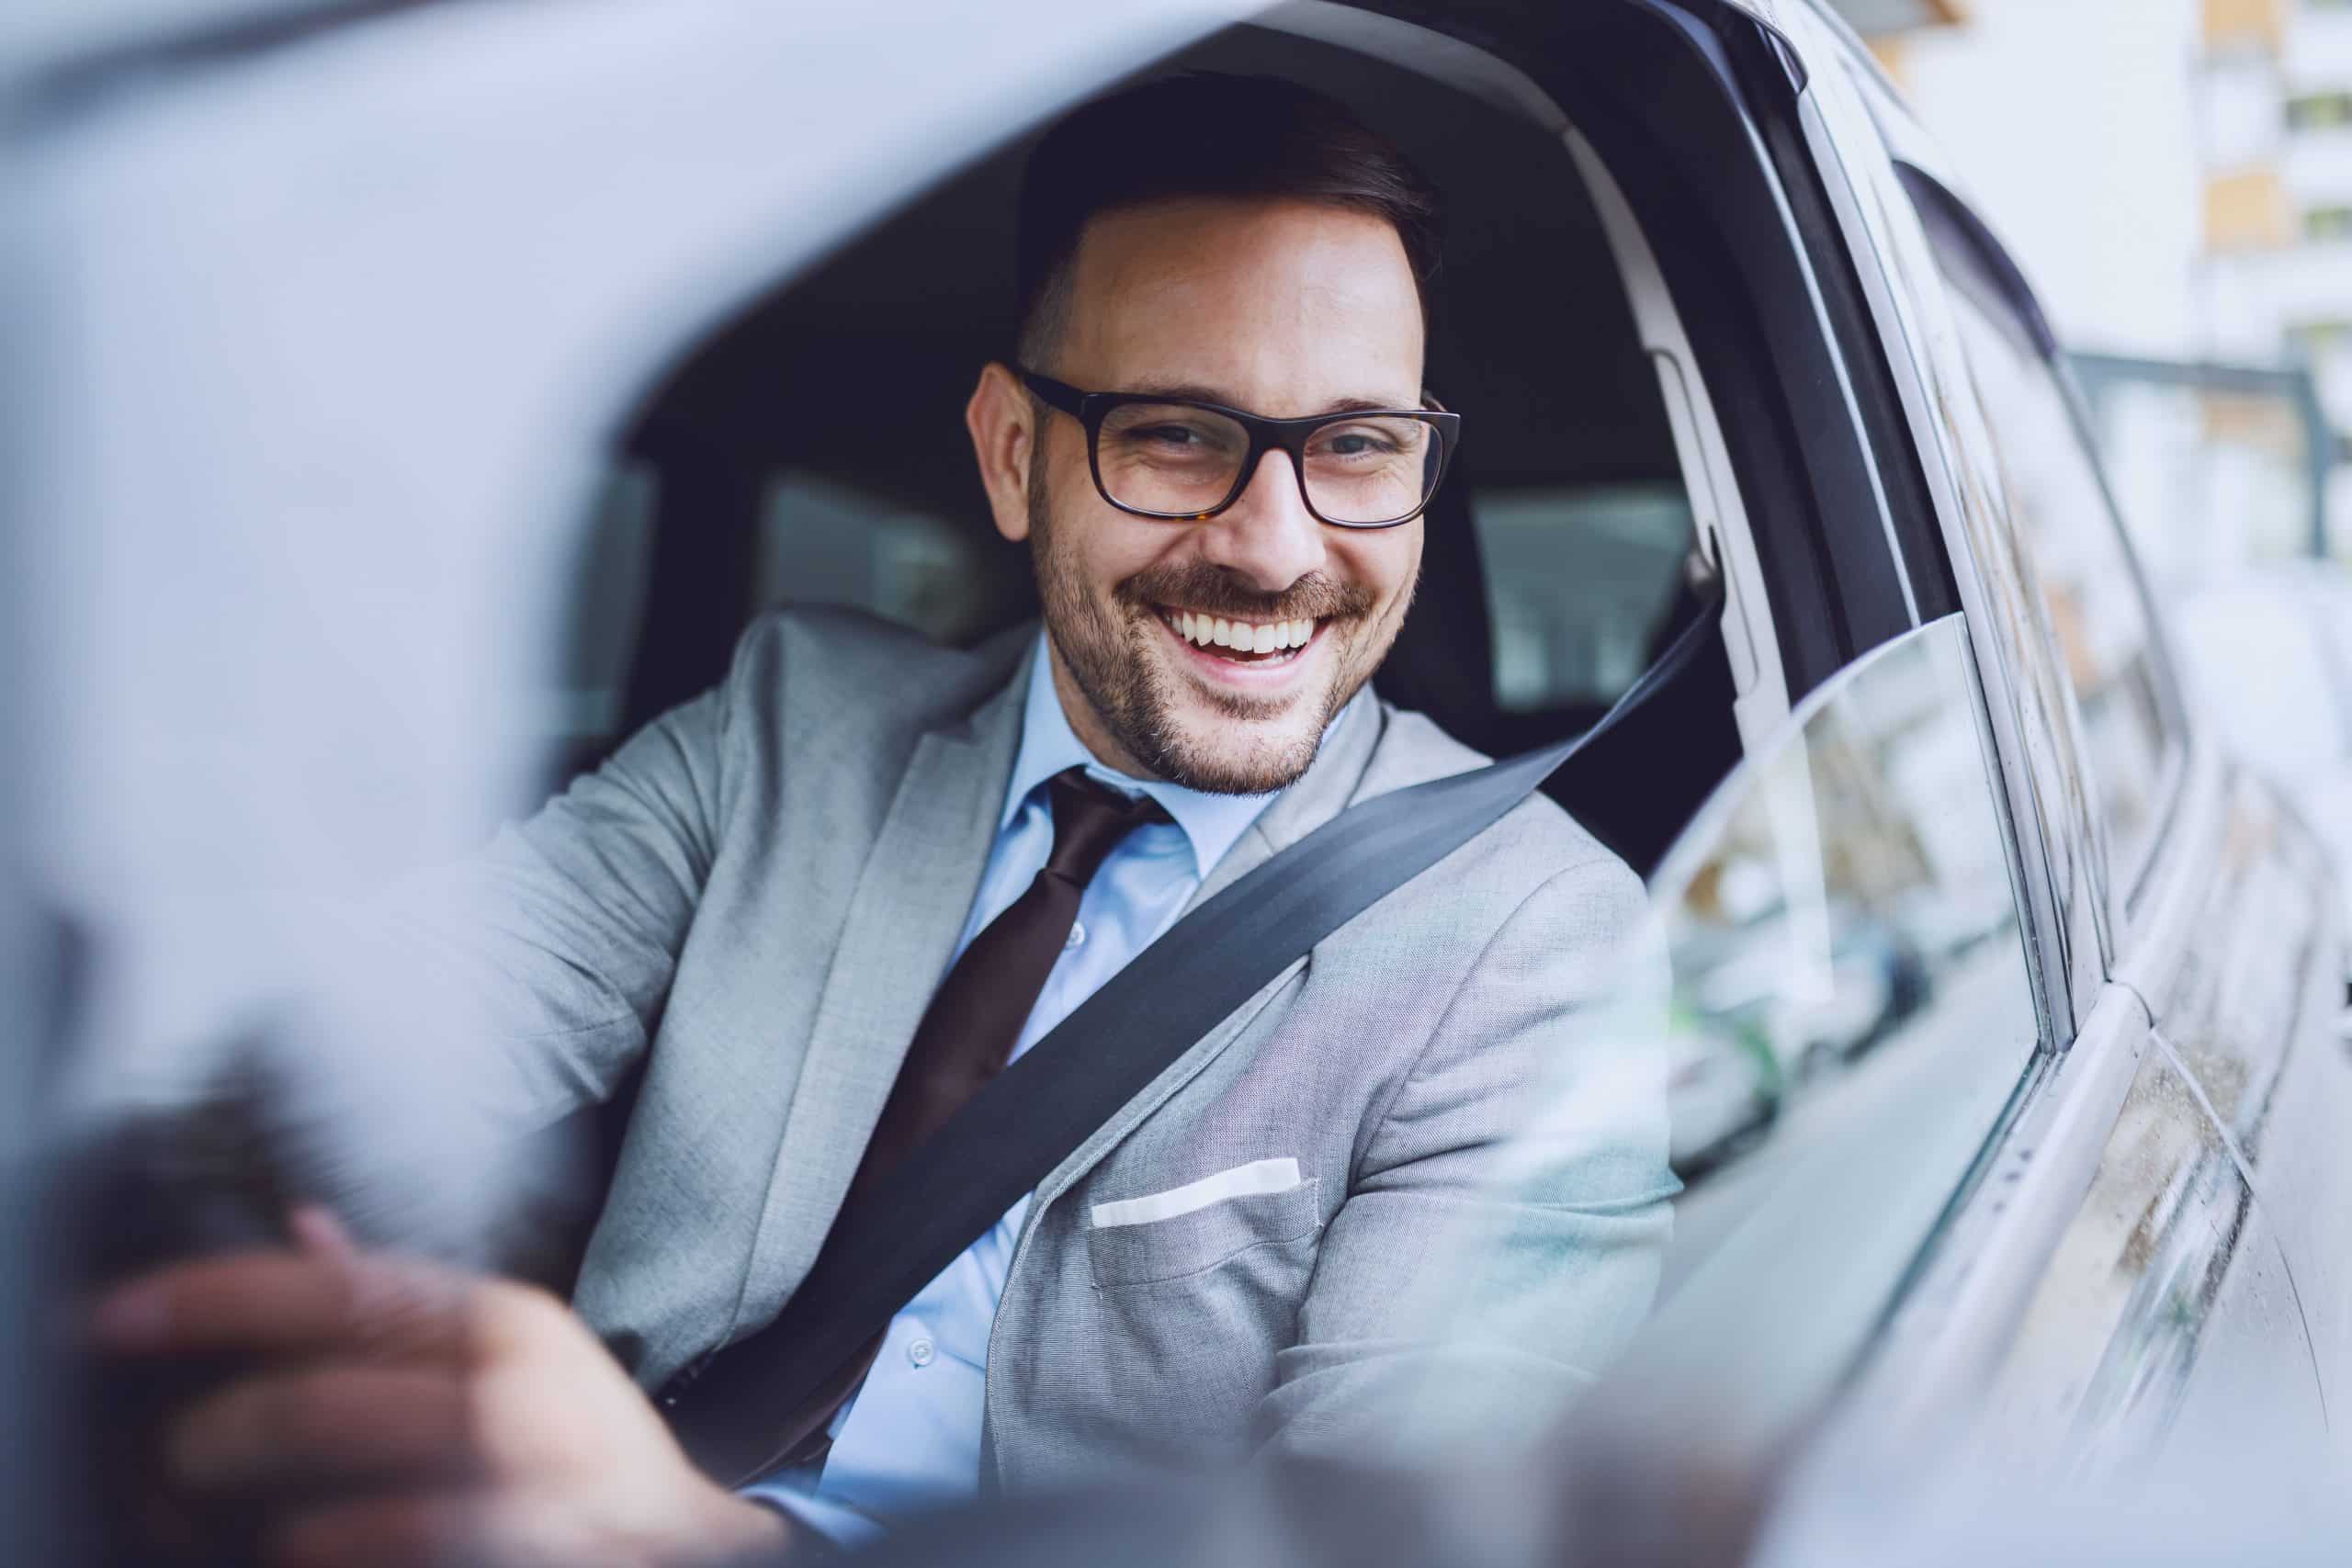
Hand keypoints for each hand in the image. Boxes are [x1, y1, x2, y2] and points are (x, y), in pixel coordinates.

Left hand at [92, 1208, 793, 1567]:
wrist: (683, 1549)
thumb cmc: (579, 1443)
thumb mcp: (511, 1347)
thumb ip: (400, 1300)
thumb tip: (298, 1229)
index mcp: (506, 1326)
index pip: (339, 1292)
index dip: (213, 1300)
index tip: (115, 1315)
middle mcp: (519, 1405)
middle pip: (321, 1411)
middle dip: (221, 1436)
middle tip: (177, 1455)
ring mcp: (521, 1505)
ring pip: (338, 1523)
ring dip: (271, 1532)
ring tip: (254, 1528)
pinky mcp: (515, 1567)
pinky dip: (325, 1565)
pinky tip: (316, 1556)